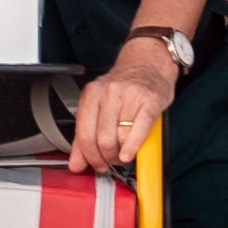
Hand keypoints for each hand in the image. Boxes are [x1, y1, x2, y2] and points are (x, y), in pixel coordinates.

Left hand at [71, 35, 181, 175]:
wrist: (148, 64)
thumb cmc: (124, 86)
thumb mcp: (98, 105)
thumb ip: (84, 136)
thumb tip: (77, 164)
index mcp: (92, 94)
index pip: (84, 134)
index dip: (89, 156)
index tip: (95, 164)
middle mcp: (109, 92)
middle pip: (102, 139)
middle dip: (106, 158)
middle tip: (110, 161)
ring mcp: (130, 96)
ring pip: (121, 137)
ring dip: (121, 154)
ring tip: (122, 153)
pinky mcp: (150, 101)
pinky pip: (139, 129)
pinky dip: (133, 147)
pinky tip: (129, 154)